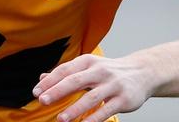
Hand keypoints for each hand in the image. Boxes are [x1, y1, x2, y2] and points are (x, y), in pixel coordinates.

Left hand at [32, 54, 151, 121]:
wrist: (142, 73)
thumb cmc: (109, 72)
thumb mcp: (88, 67)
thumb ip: (66, 73)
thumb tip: (42, 78)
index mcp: (88, 61)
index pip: (65, 70)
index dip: (50, 81)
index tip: (36, 92)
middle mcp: (100, 71)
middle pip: (75, 81)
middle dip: (57, 91)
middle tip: (42, 101)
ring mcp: (113, 85)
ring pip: (91, 97)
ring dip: (74, 109)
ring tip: (61, 119)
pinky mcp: (123, 99)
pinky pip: (106, 110)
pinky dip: (94, 118)